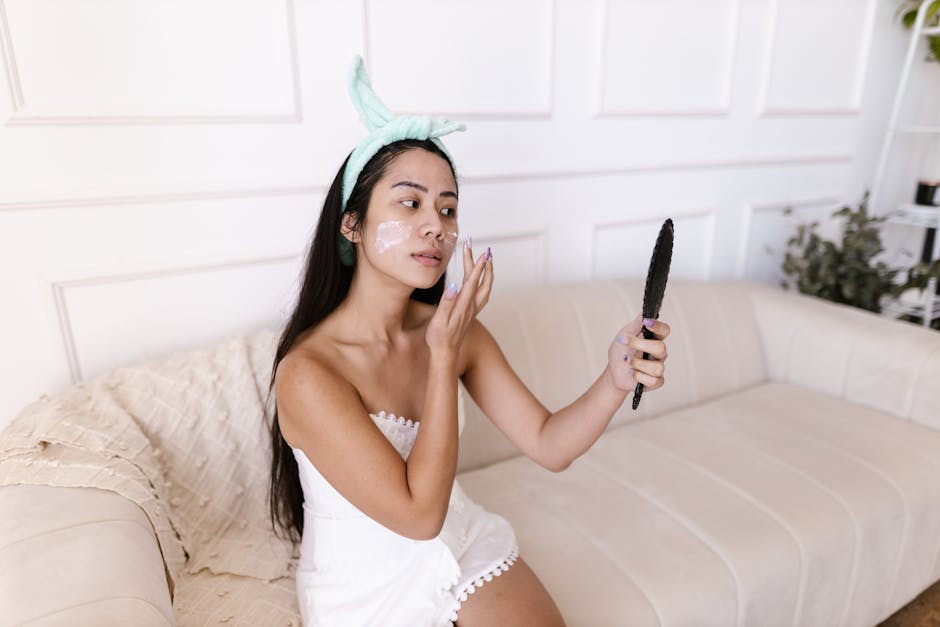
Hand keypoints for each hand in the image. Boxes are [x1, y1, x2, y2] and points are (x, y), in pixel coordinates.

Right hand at [425, 241, 493, 358]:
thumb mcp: (439, 320)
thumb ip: (446, 302)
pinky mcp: (470, 313)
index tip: (481, 252)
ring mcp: (472, 310)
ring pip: (485, 287)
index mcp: (463, 305)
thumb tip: (453, 285)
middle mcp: (471, 306)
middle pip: (480, 281)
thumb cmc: (439, 338)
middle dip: (481, 263)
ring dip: (486, 272)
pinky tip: (480, 280)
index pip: (472, 281)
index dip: (477, 266)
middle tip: (477, 248)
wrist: (445, 353)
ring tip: (485, 259)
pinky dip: (484, 282)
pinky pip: (482, 294)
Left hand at [606, 314, 670, 392]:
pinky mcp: (655, 382)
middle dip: (640, 345)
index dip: (658, 326)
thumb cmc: (621, 351)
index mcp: (654, 339)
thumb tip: (646, 311)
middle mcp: (659, 353)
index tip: (646, 322)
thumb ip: (637, 323)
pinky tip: (632, 373)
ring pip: (656, 367)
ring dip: (637, 363)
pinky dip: (639, 377)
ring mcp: (658, 368)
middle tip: (624, 342)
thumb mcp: (625, 334)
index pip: (664, 330)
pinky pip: (654, 381)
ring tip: (627, 361)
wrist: (613, 371)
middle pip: (660, 348)